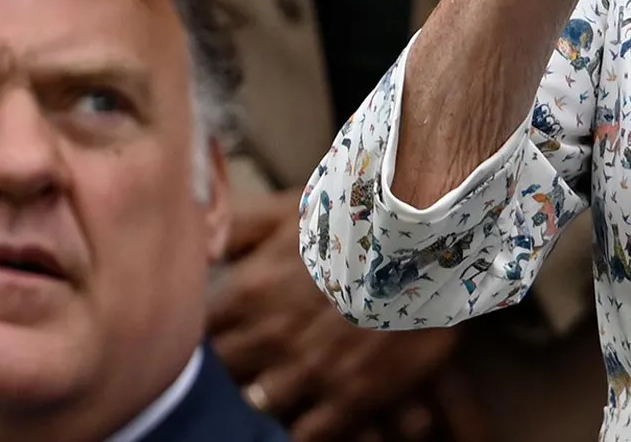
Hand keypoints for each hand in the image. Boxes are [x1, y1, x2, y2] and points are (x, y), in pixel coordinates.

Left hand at [209, 191, 466, 440]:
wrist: (435, 232)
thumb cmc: (362, 214)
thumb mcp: (292, 210)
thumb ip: (236, 229)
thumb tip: (195, 249)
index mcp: (248, 293)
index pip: (197, 334)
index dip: (204, 336)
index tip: (223, 331)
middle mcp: (269, 338)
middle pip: (221, 378)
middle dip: (230, 372)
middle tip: (250, 362)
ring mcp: (308, 372)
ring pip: (258, 409)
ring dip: (264, 400)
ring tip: (280, 386)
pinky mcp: (349, 396)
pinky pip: (305, 435)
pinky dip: (300, 429)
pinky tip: (307, 414)